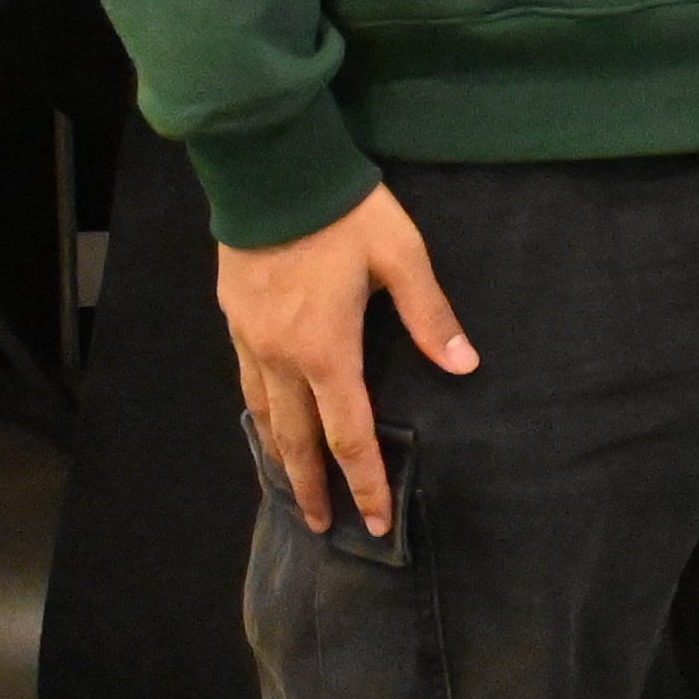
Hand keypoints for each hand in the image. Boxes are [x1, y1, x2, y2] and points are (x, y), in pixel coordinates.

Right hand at [221, 183, 477, 539]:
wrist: (272, 172)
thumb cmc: (345, 213)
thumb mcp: (402, 256)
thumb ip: (429, 316)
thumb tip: (464, 365)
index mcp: (327, 350)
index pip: (349, 433)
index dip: (364, 481)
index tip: (372, 521)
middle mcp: (282, 357)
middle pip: (297, 440)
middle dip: (312, 488)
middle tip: (321, 527)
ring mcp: (250, 340)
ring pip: (264, 415)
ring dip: (280, 457)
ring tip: (292, 486)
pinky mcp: (233, 318)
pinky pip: (246, 382)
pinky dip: (259, 414)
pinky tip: (267, 421)